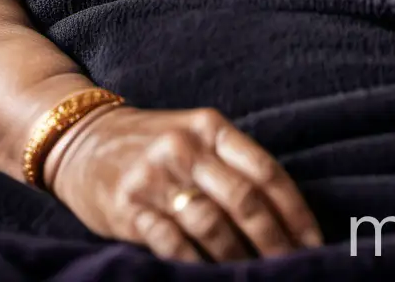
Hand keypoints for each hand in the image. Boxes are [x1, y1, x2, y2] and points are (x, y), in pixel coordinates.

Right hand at [42, 103, 322, 261]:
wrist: (81, 138)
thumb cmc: (151, 144)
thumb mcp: (193, 135)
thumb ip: (231, 163)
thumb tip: (282, 214)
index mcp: (210, 127)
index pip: (266, 170)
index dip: (295, 210)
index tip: (313, 242)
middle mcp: (185, 148)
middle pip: (244, 200)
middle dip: (275, 240)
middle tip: (293, 267)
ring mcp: (156, 177)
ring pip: (212, 225)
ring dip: (239, 258)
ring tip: (257, 278)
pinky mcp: (128, 206)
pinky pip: (172, 243)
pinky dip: (197, 265)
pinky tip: (212, 277)